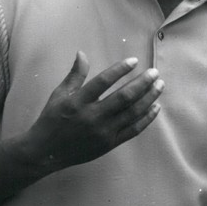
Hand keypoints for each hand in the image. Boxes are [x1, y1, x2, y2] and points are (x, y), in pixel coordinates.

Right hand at [12, 51, 162, 171]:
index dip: (120, 70)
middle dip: (143, 83)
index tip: (134, 61)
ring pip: (133, 113)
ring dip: (149, 98)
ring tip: (160, 85)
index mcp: (78, 102)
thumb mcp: (59, 95)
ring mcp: (103, 131)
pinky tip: (155, 107)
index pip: (103, 82)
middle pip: (124, 97)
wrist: (46, 152)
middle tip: (155, 72)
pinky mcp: (110, 143)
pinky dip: (147, 118)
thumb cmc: (53, 119)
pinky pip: (134, 130)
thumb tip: (82, 53)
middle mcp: (92, 116)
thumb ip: (75, 75)